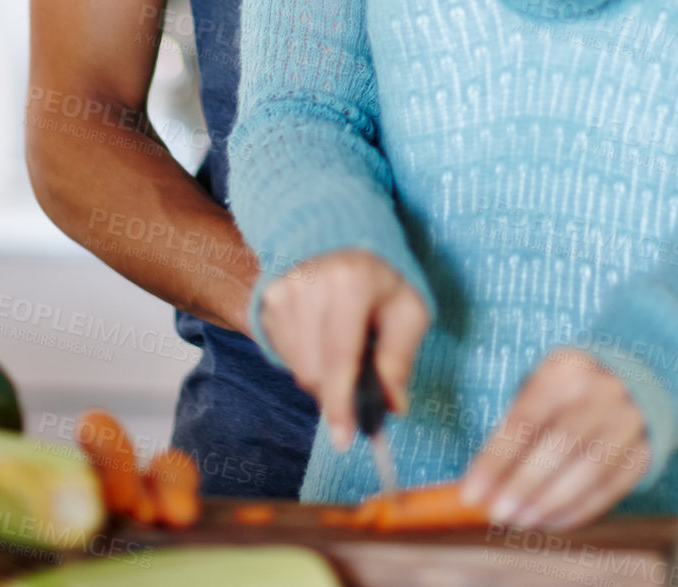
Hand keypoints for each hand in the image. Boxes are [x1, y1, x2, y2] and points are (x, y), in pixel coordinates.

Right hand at [260, 249, 429, 450]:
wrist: (342, 239)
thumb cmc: (381, 280)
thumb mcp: (409, 310)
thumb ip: (400, 357)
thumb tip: (393, 406)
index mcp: (351, 280)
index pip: (341, 355)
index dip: (342, 402)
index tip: (344, 439)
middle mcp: (311, 282)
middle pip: (315, 371)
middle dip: (338, 390)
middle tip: (359, 375)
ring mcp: (284, 289)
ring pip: (299, 368)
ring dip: (323, 375)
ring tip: (342, 344)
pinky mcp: (268, 298)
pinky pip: (285, 355)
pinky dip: (306, 358)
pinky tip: (322, 335)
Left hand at [462, 349, 649, 530]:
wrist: (632, 380)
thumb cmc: (566, 394)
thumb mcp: (538, 391)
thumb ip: (511, 434)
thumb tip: (479, 488)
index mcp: (565, 368)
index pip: (525, 419)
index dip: (495, 460)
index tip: (471, 495)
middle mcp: (602, 390)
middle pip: (560, 444)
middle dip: (524, 485)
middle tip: (498, 514)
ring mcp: (628, 421)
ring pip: (589, 469)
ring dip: (550, 502)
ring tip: (521, 521)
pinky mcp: (644, 451)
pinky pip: (611, 488)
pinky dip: (578, 511)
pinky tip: (552, 522)